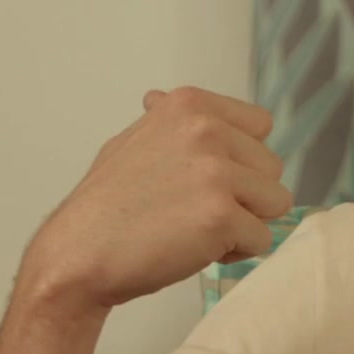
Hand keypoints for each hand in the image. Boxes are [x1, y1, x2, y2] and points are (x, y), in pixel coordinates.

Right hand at [17, 87, 293, 312]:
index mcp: (189, 105)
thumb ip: (165, 123)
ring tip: (200, 229)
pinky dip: (237, 252)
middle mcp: (207, 130)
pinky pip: (262, 239)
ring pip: (275, 202)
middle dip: (246, 194)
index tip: (212, 179)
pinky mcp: (221, 216)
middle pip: (271, 167)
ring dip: (246, 222)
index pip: (260, 125)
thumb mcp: (130, 142)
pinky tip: (198, 250)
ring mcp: (216, 172)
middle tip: (197, 211)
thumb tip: (160, 99)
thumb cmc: (104, 205)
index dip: (243, 158)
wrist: (78, 254)